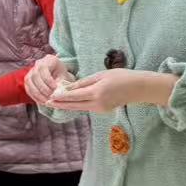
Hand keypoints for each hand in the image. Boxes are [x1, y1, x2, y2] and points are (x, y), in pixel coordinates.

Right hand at [24, 55, 71, 105]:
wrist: (57, 73)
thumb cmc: (61, 74)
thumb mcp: (64, 76)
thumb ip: (60, 83)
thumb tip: (56, 93)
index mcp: (48, 60)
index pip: (44, 69)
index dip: (48, 80)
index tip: (55, 88)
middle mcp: (37, 64)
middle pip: (35, 76)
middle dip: (43, 88)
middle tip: (50, 96)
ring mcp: (31, 71)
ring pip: (29, 82)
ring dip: (37, 94)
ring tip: (46, 101)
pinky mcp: (28, 80)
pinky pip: (28, 88)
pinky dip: (34, 96)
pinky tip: (41, 101)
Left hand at [48, 68, 173, 113]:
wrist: (138, 88)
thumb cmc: (121, 77)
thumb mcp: (101, 75)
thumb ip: (84, 82)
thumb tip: (70, 88)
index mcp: (96, 92)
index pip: (74, 96)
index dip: (61, 97)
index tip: (50, 96)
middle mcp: (97, 103)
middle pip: (74, 105)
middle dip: (60, 104)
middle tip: (47, 103)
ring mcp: (100, 109)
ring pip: (80, 107)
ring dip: (68, 105)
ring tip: (55, 103)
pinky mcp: (103, 110)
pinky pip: (87, 107)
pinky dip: (77, 105)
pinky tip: (70, 102)